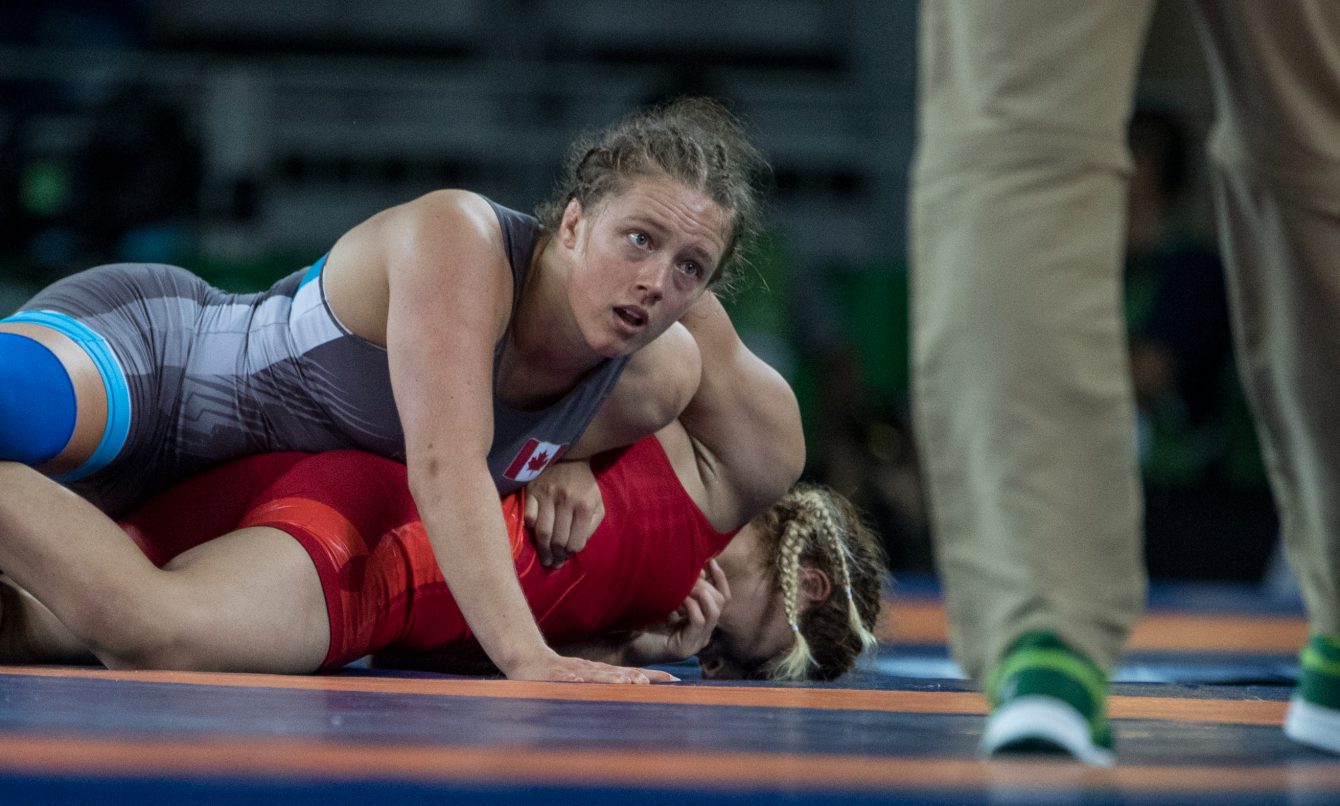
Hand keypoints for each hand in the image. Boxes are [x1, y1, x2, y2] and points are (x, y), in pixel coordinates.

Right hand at [504, 648, 678, 683]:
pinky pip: (575, 678)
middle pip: (622, 673)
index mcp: (600, 672)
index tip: (676, 679)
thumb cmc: (554, 672)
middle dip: (642, 677)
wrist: (525, 658)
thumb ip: (602, 682)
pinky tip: (593, 681)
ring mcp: (577, 672)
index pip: (632, 672)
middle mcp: (593, 671)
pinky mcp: (560, 674)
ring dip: (617, 679)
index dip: (653, 676)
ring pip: (601, 675)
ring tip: (634, 682)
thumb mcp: (581, 678)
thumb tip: (627, 686)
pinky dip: (586, 679)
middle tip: (665, 680)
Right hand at [525, 460, 604, 567]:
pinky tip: (534, 534)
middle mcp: (566, 501)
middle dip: (555, 557)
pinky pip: (528, 517)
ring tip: (544, 558)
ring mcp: (547, 496)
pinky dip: (530, 529)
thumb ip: (591, 526)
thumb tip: (577, 546)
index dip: (570, 554)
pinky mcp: (532, 491)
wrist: (569, 456)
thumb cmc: (584, 485)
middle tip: (552, 563)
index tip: (566, 557)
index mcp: (584, 506)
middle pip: (558, 540)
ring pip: (542, 532)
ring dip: (542, 550)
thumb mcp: (598, 504)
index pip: (576, 542)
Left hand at [631, 559, 730, 663]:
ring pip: (713, 612)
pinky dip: (691, 606)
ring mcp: (695, 643)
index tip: (710, 559)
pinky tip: (678, 598)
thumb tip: (700, 569)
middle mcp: (702, 634)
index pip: (723, 598)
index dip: (719, 578)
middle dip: (707, 584)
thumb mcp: (668, 600)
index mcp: (701, 622)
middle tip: (691, 576)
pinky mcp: (684, 649)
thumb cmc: (642, 619)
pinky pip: (698, 621)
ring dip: (702, 593)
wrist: (622, 644)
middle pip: (720, 602)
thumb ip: (684, 588)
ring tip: (687, 585)